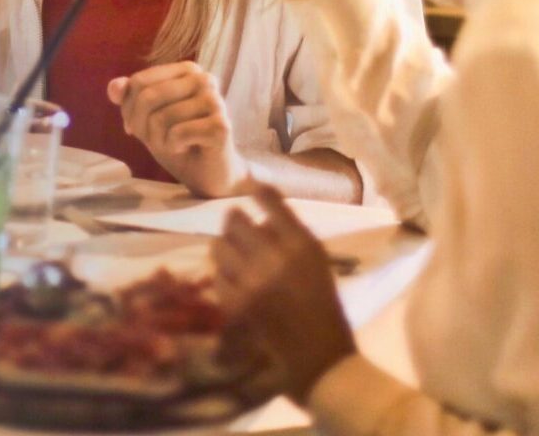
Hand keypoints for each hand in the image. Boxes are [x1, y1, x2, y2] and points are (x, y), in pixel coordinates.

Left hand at [107, 62, 249, 196]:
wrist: (209, 174)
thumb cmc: (179, 142)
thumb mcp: (147, 119)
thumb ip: (129, 99)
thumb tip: (113, 87)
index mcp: (187, 70)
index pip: (139, 82)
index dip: (129, 110)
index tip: (138, 127)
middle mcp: (204, 78)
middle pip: (148, 97)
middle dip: (142, 126)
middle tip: (155, 140)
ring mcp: (215, 101)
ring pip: (161, 117)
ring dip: (159, 140)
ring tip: (174, 145)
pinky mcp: (220, 126)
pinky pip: (177, 134)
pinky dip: (173, 147)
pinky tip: (187, 149)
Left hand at [212, 184, 354, 400]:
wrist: (320, 355)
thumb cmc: (322, 302)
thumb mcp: (316, 259)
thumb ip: (290, 233)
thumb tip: (259, 214)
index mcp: (300, 243)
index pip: (271, 201)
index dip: (256, 189)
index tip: (248, 185)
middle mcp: (274, 257)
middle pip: (235, 220)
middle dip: (233, 218)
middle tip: (234, 221)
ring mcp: (251, 283)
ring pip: (219, 246)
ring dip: (224, 245)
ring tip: (230, 250)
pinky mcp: (236, 306)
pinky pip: (217, 278)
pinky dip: (222, 275)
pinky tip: (232, 279)